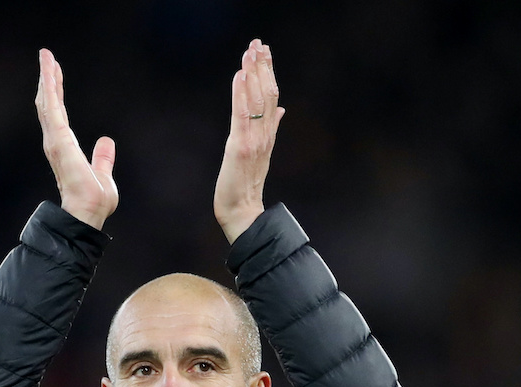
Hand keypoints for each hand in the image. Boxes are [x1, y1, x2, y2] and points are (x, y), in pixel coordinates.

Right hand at [35, 49, 118, 229]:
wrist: (89, 212)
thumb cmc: (94, 201)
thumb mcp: (103, 174)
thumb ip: (102, 158)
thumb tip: (106, 141)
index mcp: (65, 149)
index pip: (59, 116)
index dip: (57, 94)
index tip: (56, 75)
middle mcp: (56, 143)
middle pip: (49, 105)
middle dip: (48, 80)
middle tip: (46, 58)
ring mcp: (55, 140)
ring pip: (48, 102)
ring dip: (47, 78)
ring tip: (45, 57)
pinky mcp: (58, 140)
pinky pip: (52, 108)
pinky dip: (50, 87)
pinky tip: (49, 71)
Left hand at [213, 39, 284, 243]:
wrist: (242, 211)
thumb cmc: (245, 184)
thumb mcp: (261, 152)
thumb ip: (272, 128)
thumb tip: (281, 109)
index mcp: (268, 134)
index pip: (272, 96)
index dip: (269, 72)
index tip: (265, 50)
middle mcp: (264, 134)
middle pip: (268, 93)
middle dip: (263, 66)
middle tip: (258, 43)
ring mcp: (254, 140)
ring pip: (258, 100)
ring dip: (253, 73)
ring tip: (250, 51)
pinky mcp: (240, 146)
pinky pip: (241, 115)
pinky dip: (240, 93)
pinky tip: (239, 75)